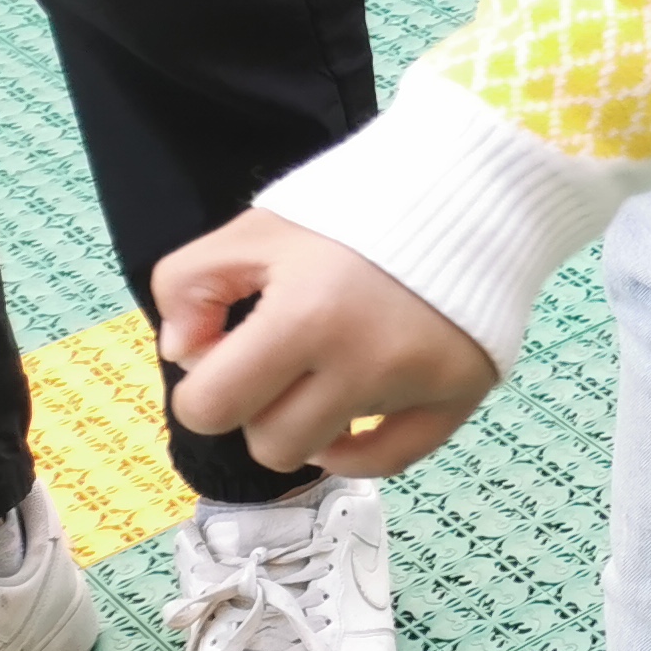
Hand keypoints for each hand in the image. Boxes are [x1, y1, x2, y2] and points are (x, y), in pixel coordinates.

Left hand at [154, 209, 499, 477]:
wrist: (466, 188)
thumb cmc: (354, 209)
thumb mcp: (255, 228)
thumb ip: (188, 284)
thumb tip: (184, 355)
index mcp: (304, 316)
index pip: (210, 408)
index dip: (203, 387)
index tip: (227, 352)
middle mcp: (363, 363)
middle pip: (266, 443)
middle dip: (258, 406)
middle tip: (281, 358)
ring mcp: (417, 384)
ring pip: (319, 453)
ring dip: (304, 422)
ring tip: (320, 373)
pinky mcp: (459, 393)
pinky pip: (389, 462)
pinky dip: (356, 451)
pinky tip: (347, 418)